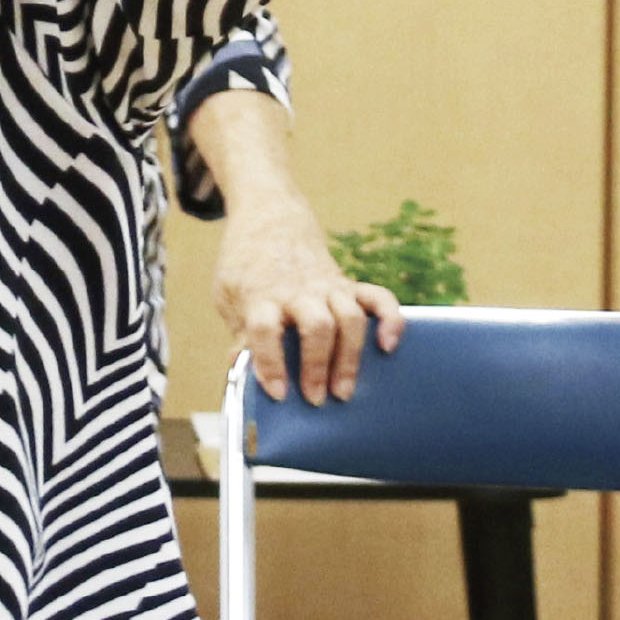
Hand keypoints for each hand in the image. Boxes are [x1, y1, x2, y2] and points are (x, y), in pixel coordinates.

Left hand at [217, 206, 403, 406]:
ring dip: (349, 357)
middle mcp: (299, 291)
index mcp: (262, 294)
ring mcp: (329, 286)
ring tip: (344, 392)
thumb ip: (241, 332)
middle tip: (316, 399)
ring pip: (350, 317)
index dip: (270, 362)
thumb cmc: (246, 268)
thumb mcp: (229, 297)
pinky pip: (379, 298)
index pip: (265, 328)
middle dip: (318, 365)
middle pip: (317, 325)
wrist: (269, 219)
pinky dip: (390, 320)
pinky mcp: (349, 284)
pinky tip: (388, 345)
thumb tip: (242, 371)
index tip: (278, 393)